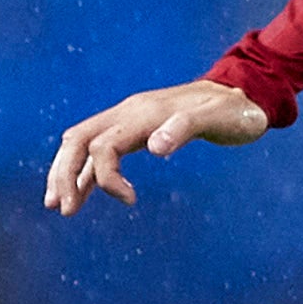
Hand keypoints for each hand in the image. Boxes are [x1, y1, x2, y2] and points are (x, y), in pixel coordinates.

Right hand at [44, 79, 267, 213]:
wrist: (244, 93)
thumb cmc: (235, 111)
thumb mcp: (219, 119)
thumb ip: (186, 128)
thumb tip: (154, 147)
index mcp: (143, 113)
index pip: (103, 145)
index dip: (105, 176)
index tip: (131, 201)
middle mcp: (128, 113)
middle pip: (78, 141)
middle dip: (63, 174)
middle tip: (63, 210)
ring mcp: (129, 120)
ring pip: (82, 144)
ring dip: (66, 174)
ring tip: (59, 206)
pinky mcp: (136, 129)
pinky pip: (99, 150)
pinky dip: (86, 171)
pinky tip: (81, 192)